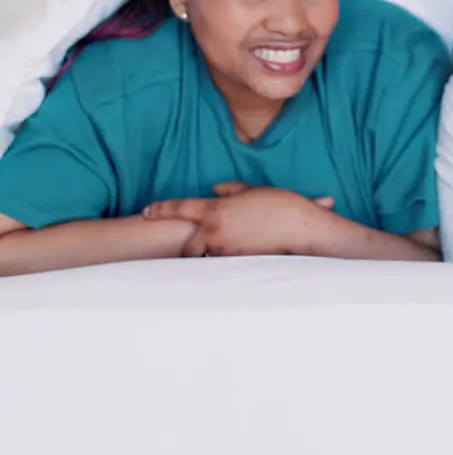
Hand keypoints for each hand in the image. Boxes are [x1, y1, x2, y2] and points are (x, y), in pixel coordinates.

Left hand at [143, 185, 335, 257]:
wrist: (303, 229)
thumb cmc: (282, 205)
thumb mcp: (254, 190)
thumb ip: (231, 189)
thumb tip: (217, 190)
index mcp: (216, 210)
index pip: (178, 208)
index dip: (160, 210)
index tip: (147, 211)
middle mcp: (215, 232)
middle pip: (189, 245)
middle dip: (189, 247)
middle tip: (192, 247)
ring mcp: (226, 251)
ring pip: (209, 256)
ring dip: (212, 255)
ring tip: (224, 254)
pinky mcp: (239, 264)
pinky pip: (226, 264)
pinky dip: (228, 261)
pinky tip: (241, 258)